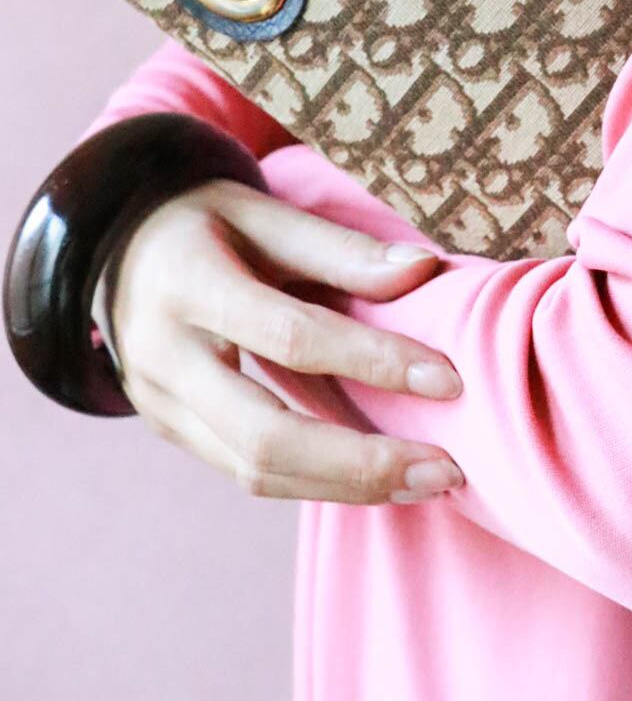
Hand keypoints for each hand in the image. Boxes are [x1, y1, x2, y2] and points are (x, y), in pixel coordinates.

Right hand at [92, 176, 465, 505]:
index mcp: (188, 283)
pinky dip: (318, 483)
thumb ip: (340, 249)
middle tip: (445, 469)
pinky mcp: (171, 431)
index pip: (290, 336)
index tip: (449, 380)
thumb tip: (424, 271)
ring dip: (348, 487)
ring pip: (255, 471)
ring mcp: (159, 404)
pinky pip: (247, 472)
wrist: (112, 248)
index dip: (373, 360)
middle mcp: (163, 355)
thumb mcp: (263, 212)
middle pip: (265, 435)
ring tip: (427, 483)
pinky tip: (378, 479)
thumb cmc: (204, 223)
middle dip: (362, 463)